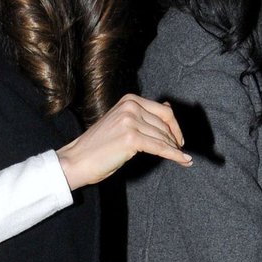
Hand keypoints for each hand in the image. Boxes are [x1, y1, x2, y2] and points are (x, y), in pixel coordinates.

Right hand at [57, 94, 190, 190]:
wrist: (77, 160)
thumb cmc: (98, 146)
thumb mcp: (121, 122)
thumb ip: (143, 115)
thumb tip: (169, 108)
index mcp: (129, 100)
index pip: (163, 111)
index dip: (175, 127)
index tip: (179, 140)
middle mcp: (131, 106)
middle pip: (165, 125)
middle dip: (176, 140)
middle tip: (181, 152)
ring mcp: (131, 121)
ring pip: (163, 138)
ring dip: (175, 150)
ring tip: (183, 160)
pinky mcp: (132, 138)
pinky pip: (161, 148)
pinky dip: (175, 156)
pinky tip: (184, 161)